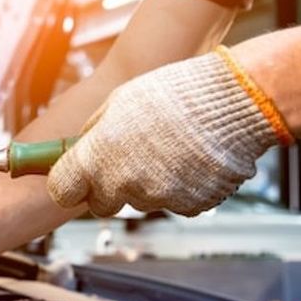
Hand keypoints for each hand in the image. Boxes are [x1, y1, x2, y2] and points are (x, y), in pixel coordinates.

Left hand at [46, 47, 291, 216]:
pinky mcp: (189, 206)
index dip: (69, 184)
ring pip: (140, 200)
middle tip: (128, 159)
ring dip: (148, 182)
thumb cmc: (177, 94)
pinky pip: (174, 202)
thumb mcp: (120, 101)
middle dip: (108, 187)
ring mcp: (157, 198)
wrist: (237, 101)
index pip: (63, 191)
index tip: (74, 178)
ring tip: (171, 148)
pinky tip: (191, 159)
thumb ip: (94, 132)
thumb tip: (81, 147)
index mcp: (98, 156)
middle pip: (101, 203)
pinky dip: (180, 187)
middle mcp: (123, 183)